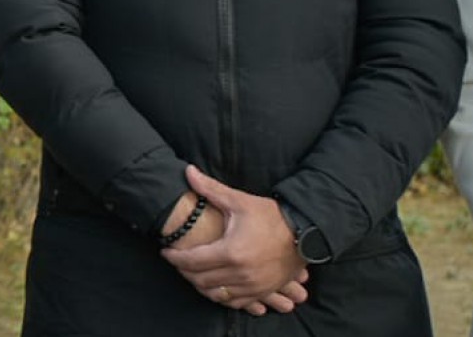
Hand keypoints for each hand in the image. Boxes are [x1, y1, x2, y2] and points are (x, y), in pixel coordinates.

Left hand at [160, 165, 307, 314]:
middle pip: (200, 280)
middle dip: (184, 271)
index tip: (166, 251)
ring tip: (193, 273)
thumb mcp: (239, 201)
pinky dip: (221, 296)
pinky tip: (214, 285)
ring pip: (216, 295)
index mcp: (230, 252)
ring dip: (200, 285)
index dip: (174, 257)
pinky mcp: (262, 291)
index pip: (191, 261)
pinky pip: (235, 302)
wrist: (306, 233)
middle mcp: (240, 273)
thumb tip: (188, 171)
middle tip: (177, 261)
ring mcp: (253, 286)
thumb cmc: (271, 216)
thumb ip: (210, 189)